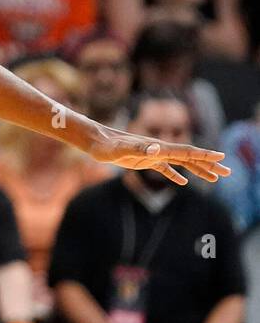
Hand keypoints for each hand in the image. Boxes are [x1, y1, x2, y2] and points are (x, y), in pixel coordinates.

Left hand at [86, 123, 229, 185]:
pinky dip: (176, 175)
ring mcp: (153, 155)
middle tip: (228, 172)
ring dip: (198, 170)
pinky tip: (184, 182)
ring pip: (181, 163)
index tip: (221, 158)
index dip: (204, 155)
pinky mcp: (144, 161)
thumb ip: (139, 149)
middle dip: (209, 165)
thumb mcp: (122, 149)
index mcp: (159, 148)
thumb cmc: (107, 146)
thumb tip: (156, 149)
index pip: (186, 152)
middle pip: (189, 157)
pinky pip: (165, 169)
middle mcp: (159, 149)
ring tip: (215, 178)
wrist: (95, 141)